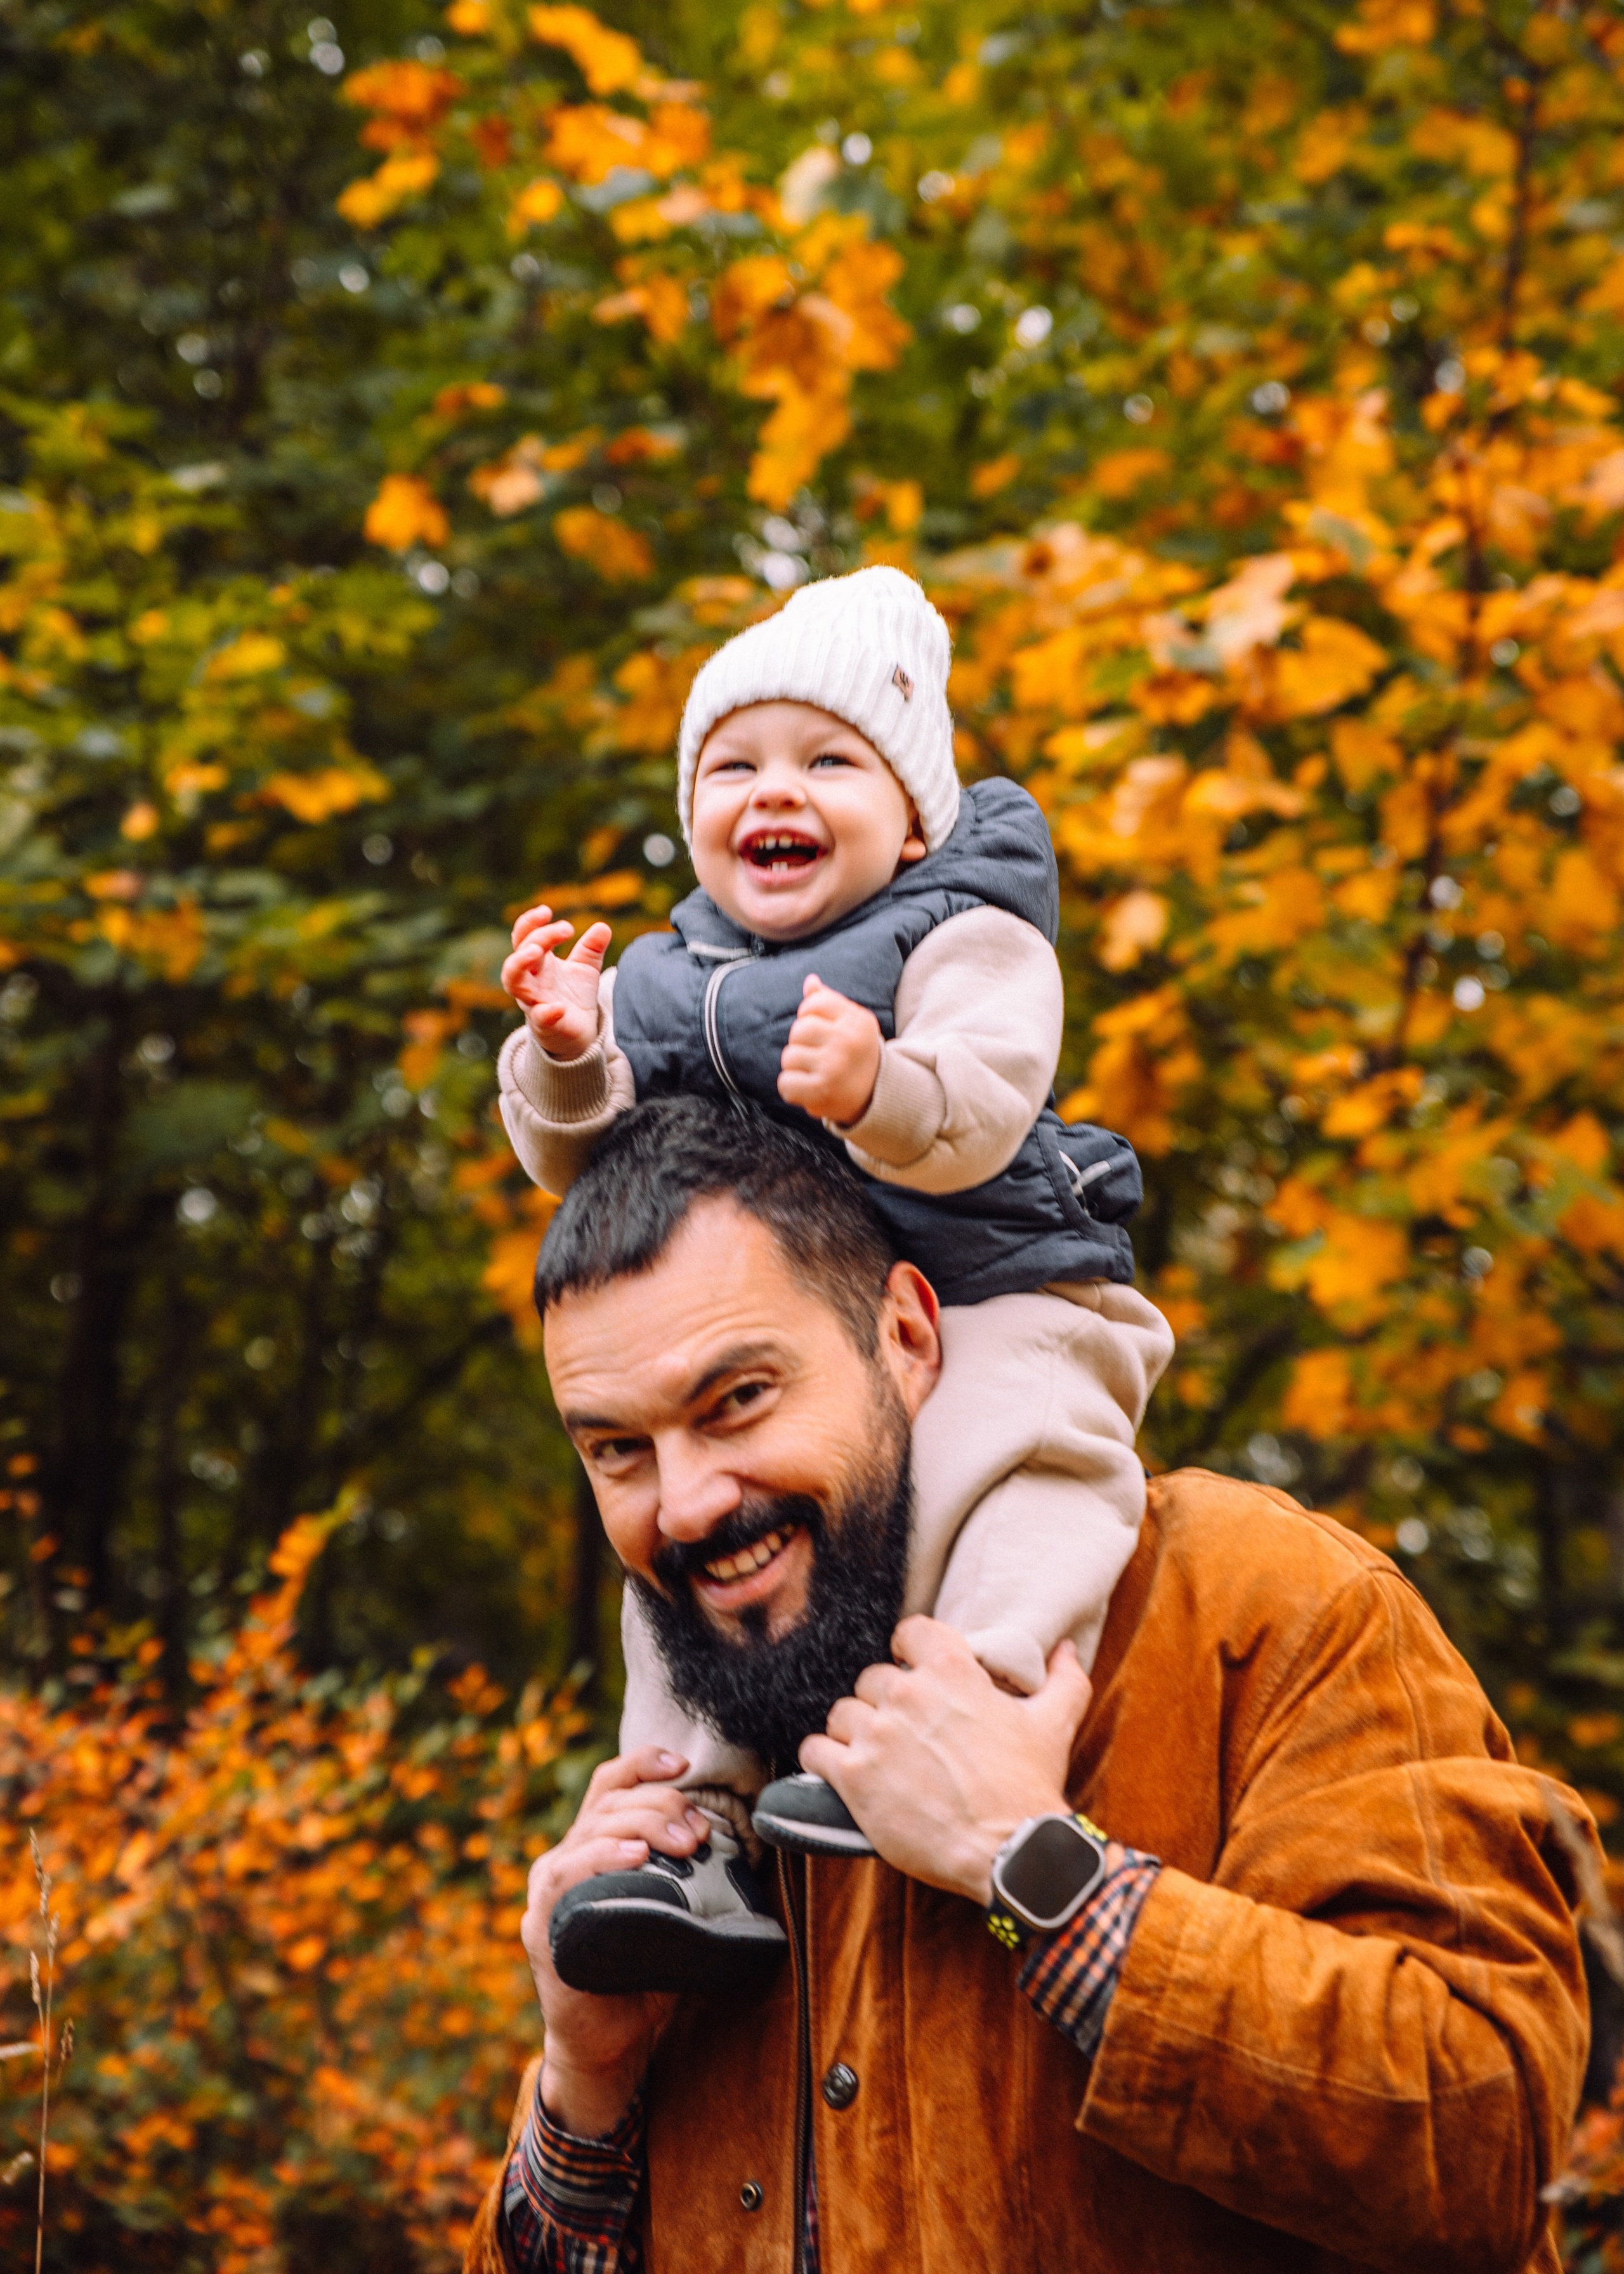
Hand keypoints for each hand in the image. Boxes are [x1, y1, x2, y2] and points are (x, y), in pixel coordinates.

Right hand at [502, 906, 610, 1062]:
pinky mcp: (545, 1024)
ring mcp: (534, 1002)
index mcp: (538, 963)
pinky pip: (539, 1018)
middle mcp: (530, 981)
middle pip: (518, 955)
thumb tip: (603, 926)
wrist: (579, 1032)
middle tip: (565, 929)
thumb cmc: (573, 996)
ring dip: (520, 964)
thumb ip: (591, 948)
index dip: (530, 922)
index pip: (524, 937)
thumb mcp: (585, 968)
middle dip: (536, 938)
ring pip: (513, 983)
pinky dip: (546, 1013)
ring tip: (536, 951)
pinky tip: (558, 1008)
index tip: (547, 911)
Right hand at [520, 1746, 709, 2135]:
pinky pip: (568, 1877)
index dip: (644, 1764)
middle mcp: (564, 1859)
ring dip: (643, 1825)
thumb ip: (686, 1877)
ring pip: (593, 1830)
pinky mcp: (542, 1925)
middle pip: (611, 1804)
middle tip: (703, 1832)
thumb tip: (742, 1844)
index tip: (683, 1763)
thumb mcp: (669, 1913)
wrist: (609, 2045)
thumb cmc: (642, 1974)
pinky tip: (634, 1858)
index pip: (610, 1786)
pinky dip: (603, 1859)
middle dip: (662, 1805)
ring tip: (683, 1841)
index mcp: (591, 1847)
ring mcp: (549, 1891)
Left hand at [777, 975, 882, 1125]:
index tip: (820, 1030)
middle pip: (798, 1030)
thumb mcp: (851, 1024)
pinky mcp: (821, 1090)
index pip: (814, 1003)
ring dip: (796, 1067)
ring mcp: (834, 1066)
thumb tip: (810, 981)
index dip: (808, 1015)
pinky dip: (792, 1089)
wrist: (875, 1096)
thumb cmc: (856, 1054)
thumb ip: (829, 1002)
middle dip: (801, 1043)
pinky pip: (785, 1083)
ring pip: (789, 1056)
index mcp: (856, 1021)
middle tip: (818, 1055)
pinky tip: (809, 1089)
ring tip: (815, 1073)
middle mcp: (847, 1041)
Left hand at [800, 1619, 1092, 1906]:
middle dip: (886, 1702)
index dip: (910, 1650)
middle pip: (873, 1678)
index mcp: (952, 1670)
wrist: (1011, 1853)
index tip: (915, 1670)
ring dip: (854, 1731)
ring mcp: (877, 1735)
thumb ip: (1063, 1680)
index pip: (909, 1631)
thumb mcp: (1054, 1724)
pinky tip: (841, 1771)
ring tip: (876, 1755)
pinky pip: (815, 1749)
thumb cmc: (1030, 1786)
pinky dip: (823, 1758)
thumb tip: (1068, 1649)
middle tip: (905, 1733)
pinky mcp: (854, 1777)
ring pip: (842, 1712)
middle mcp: (908, 1694)